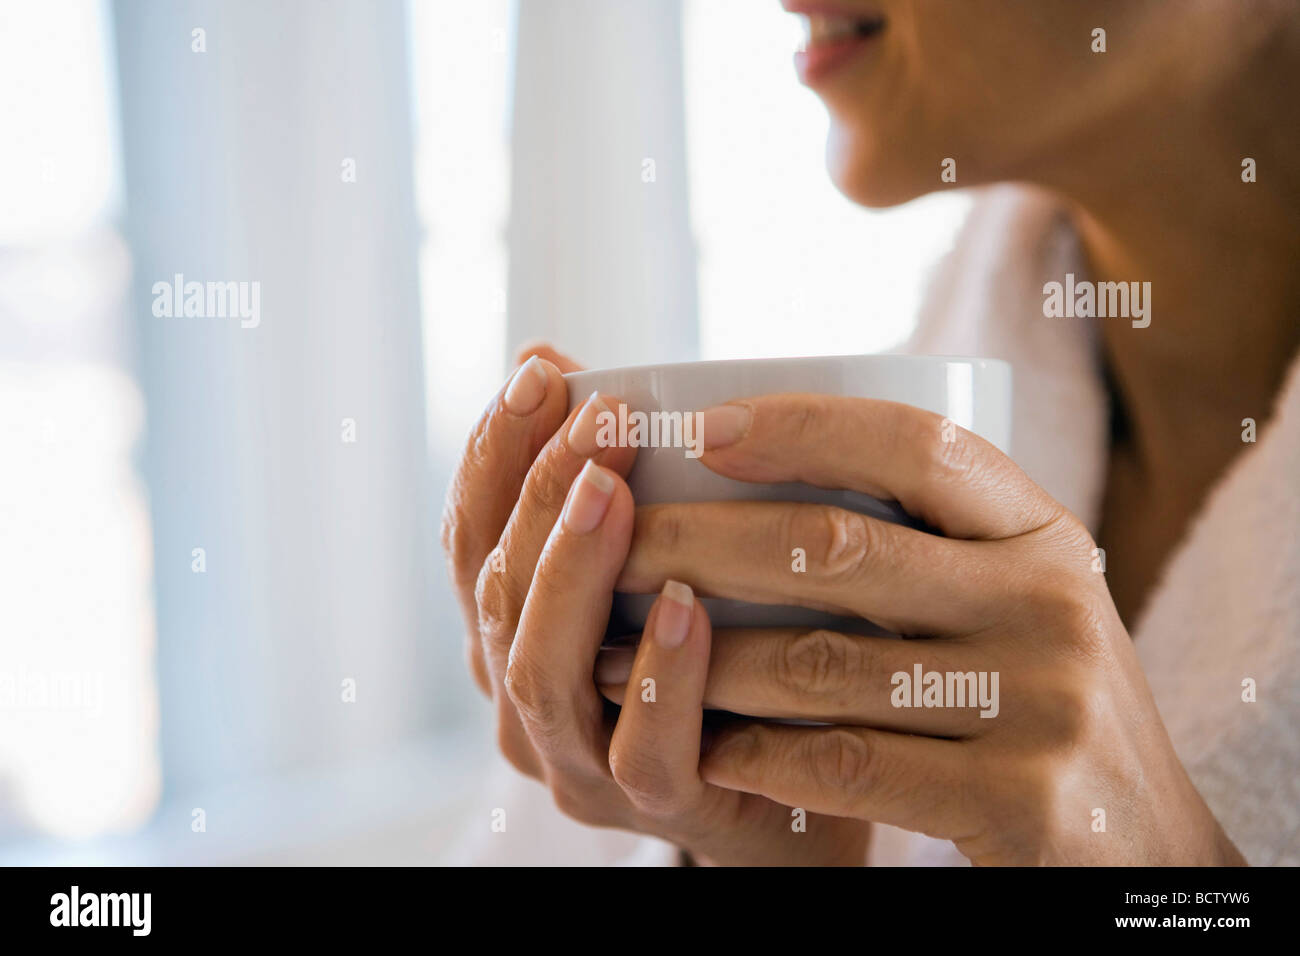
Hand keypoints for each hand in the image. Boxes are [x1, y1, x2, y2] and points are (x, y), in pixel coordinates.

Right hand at [441, 348, 867, 864]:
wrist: (799, 798)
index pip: (471, 541)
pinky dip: (656, 676)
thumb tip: (556, 360)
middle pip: (498, 594)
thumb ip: (607, 476)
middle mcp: (527, 703)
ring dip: (572, 572)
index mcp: (514, 637)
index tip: (539, 375)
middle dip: (539, 494)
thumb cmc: (722, 659)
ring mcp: (584, 765)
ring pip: (542, 672)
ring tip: (613, 489)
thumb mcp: (657, 559)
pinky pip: (644, 749)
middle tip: (600, 415)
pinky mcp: (665, 809)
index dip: (492, 457)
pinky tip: (685, 607)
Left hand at [598, 393, 1244, 865]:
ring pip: (818, 663)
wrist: (1138, 842)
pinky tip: (704, 744)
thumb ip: (929, 542)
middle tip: (617, 546)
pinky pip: (843, 764)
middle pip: (837, 545)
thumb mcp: (1015, 599)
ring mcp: (1040, 704)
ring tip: (613, 653)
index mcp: (1043, 535)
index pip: (917, 444)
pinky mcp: (1017, 800)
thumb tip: (753, 461)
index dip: (803, 425)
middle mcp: (1050, 604)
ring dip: (698, 659)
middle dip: (701, 542)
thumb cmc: (1039, 699)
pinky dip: (755, 752)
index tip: (703, 427)